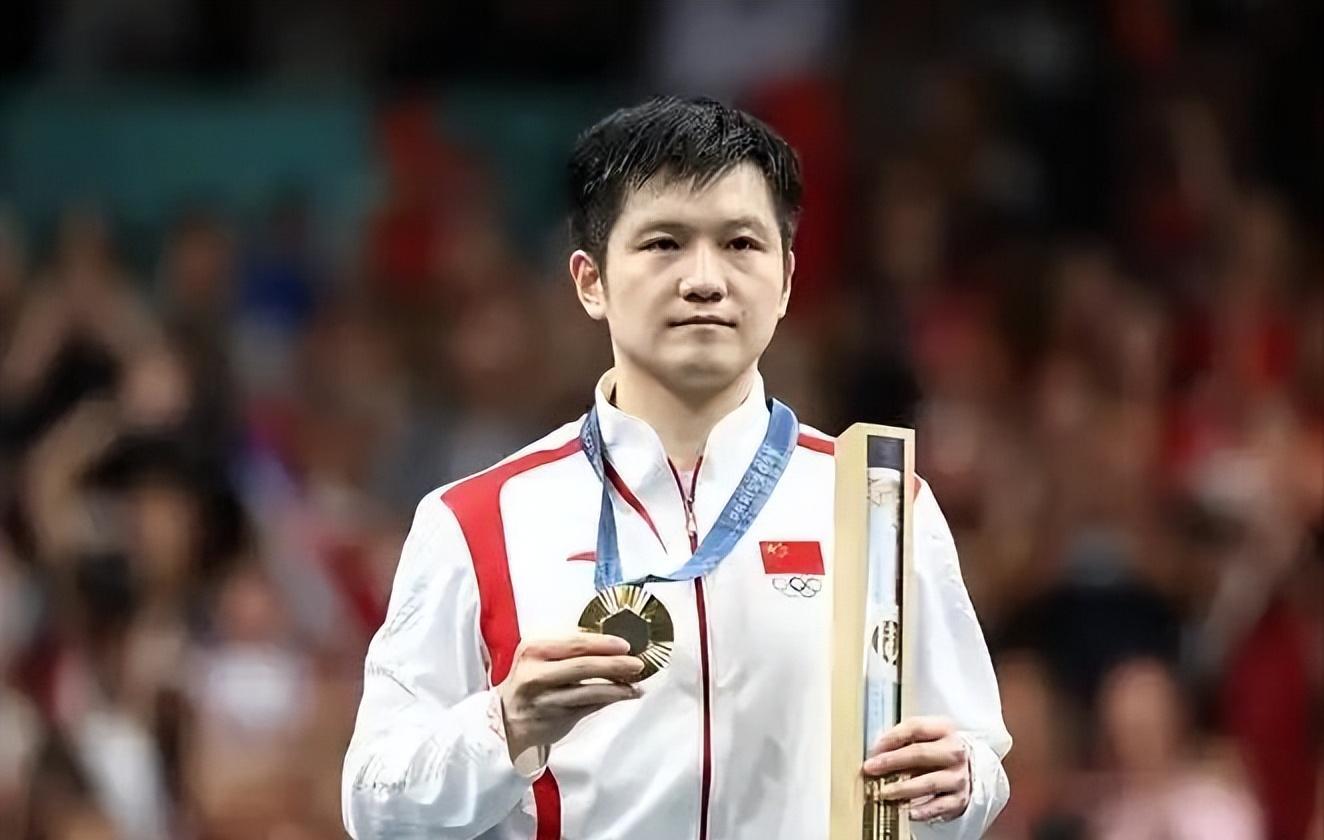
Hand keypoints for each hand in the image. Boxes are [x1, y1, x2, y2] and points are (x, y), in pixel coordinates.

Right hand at [496, 634, 644, 759]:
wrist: (505, 719)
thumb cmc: (529, 682)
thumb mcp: (538, 658)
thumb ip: (568, 650)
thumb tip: (610, 645)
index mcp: (533, 650)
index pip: (575, 643)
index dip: (603, 643)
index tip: (625, 644)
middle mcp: (536, 675)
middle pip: (584, 667)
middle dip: (615, 664)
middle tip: (637, 663)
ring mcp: (546, 700)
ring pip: (590, 692)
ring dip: (618, 687)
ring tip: (636, 683)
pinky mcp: (556, 720)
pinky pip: (590, 708)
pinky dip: (610, 700)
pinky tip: (624, 695)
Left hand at [862, 716, 969, 823]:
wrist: (967, 769)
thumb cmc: (937, 751)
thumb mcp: (925, 736)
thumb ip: (902, 739)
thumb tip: (875, 750)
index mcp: (944, 729)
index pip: (916, 727)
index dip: (892, 736)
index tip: (875, 747)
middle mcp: (954, 752)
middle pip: (920, 753)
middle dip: (892, 761)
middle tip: (871, 768)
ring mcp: (958, 776)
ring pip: (928, 782)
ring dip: (902, 788)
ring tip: (883, 792)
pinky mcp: (958, 799)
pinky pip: (938, 806)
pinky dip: (921, 810)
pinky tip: (906, 811)